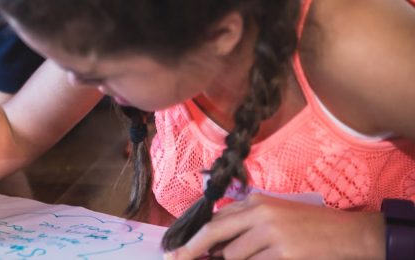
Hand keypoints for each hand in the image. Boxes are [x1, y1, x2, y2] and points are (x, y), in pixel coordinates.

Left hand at [166, 193, 384, 259]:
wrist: (348, 235)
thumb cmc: (310, 227)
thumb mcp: (276, 215)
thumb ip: (245, 224)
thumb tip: (215, 246)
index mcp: (256, 201)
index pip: (216, 219)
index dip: (195, 237)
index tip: (178, 250)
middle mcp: (260, 212)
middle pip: (214, 231)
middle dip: (192, 249)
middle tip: (175, 259)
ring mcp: (271, 232)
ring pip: (234, 256)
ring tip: (266, 255)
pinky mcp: (283, 253)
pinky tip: (274, 259)